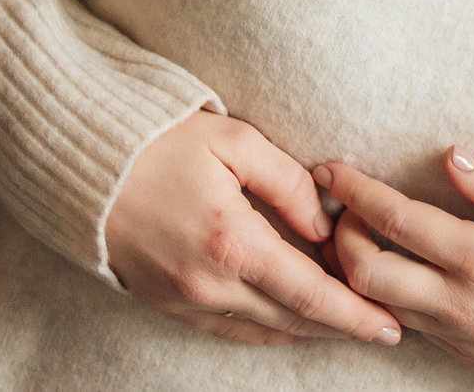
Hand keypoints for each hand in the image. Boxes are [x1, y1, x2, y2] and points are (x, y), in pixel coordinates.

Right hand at [107, 111, 404, 347]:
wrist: (81, 164)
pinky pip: (228, 329)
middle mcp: (208, 284)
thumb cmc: (161, 142)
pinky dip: (268, 328)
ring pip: (263, 330)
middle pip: (293, 321)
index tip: (392, 325)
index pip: (310, 294)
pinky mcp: (166, 303)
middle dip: (343, 327)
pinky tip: (294, 321)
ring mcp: (183, 300)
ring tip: (351, 323)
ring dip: (309, 330)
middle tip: (388, 326)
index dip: (355, 314)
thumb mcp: (237, 143)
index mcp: (232, 243)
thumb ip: (289, 185)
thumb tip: (327, 225)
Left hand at [317, 148, 473, 391]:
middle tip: (337, 203)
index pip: (397, 221)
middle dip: (338, 234)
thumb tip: (453, 155)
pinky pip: (402, 323)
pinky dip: (379, 294)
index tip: (330, 167)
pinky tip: (388, 267)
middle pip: (363, 273)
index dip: (356, 191)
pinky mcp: (458, 352)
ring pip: (374, 305)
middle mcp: (459, 303)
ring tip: (352, 231)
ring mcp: (455, 334)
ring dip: (351, 268)